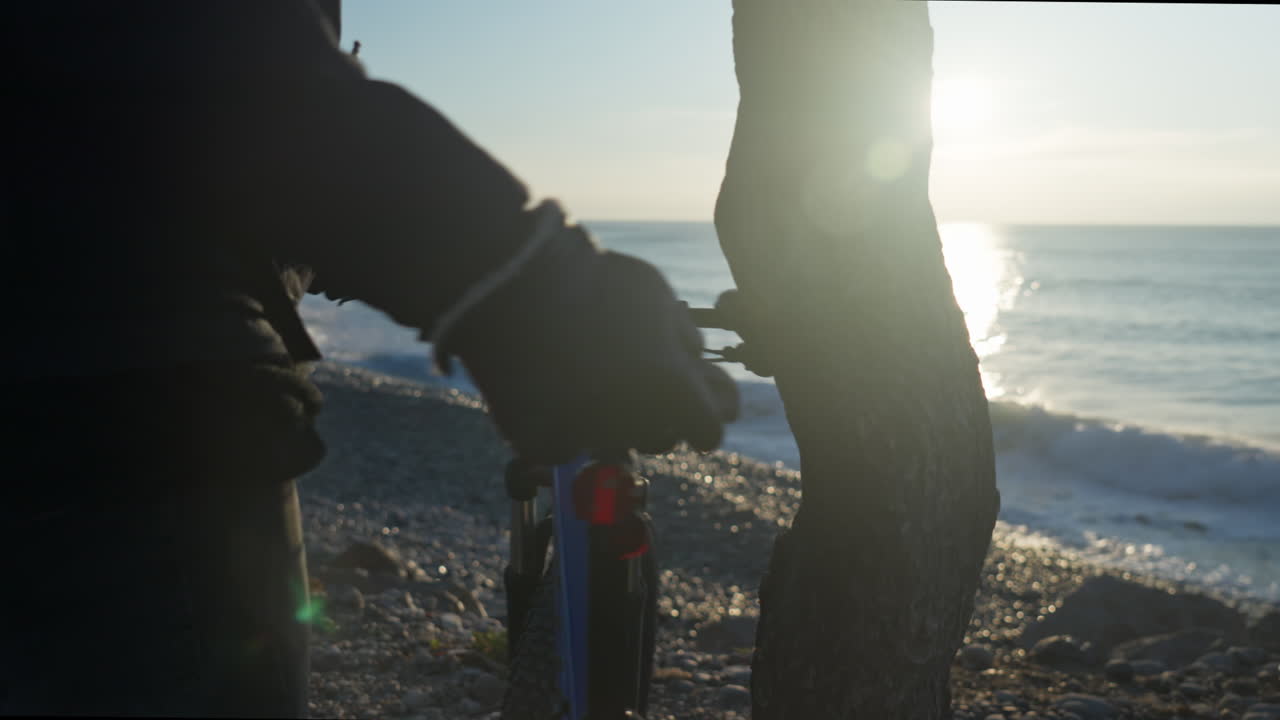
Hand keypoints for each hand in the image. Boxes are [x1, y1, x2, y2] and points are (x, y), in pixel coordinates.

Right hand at [440, 225, 738, 464]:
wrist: (512, 283)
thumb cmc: (592, 280)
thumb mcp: (657, 294)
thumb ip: (685, 339)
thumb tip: (697, 366)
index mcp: (673, 388)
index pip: (710, 432)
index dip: (705, 415)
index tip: (693, 405)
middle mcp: (634, 423)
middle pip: (663, 439)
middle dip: (657, 413)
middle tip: (630, 375)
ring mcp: (584, 437)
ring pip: (615, 445)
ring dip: (612, 421)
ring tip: (588, 374)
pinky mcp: (540, 444)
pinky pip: (566, 446)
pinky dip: (563, 425)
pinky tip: (551, 387)